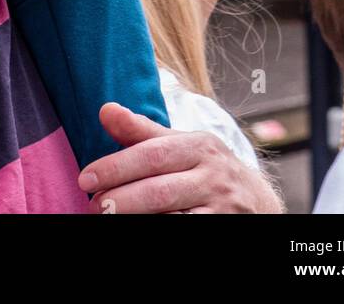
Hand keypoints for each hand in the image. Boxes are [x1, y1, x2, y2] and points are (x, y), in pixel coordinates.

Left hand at [77, 102, 283, 213]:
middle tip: (94, 205)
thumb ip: (142, 131)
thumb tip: (105, 110)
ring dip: (138, 219)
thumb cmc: (205, 168)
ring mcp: (222, 209)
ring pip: (173, 218)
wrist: (257, 201)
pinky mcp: (225, 231)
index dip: (117, 166)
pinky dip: (161, 230)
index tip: (86, 177)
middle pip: (160, 191)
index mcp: (200, 146)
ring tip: (108, 219)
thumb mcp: (180, 144)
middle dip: (121, 200)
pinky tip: (139, 227)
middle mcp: (214, 176)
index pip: (152, 155)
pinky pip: (187, 232)